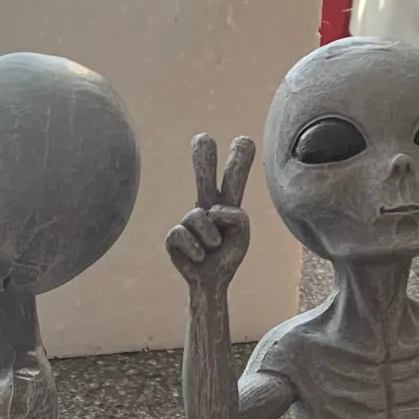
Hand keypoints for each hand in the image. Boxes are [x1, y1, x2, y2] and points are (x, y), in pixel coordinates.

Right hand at [167, 134, 252, 289]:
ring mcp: (188, 219)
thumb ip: (234, 215)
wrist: (211, 281)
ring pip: (199, 216)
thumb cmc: (228, 255)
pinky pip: (183, 234)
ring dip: (210, 237)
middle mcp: (206, 206)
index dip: (238, 160)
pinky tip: (199, 256)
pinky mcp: (173, 235)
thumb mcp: (242, 232)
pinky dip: (196, 248)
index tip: (244, 140)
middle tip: (203, 138)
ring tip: (212, 248)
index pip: (233, 177)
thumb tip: (209, 211)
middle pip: (204, 175)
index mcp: (226, 203)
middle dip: (204, 157)